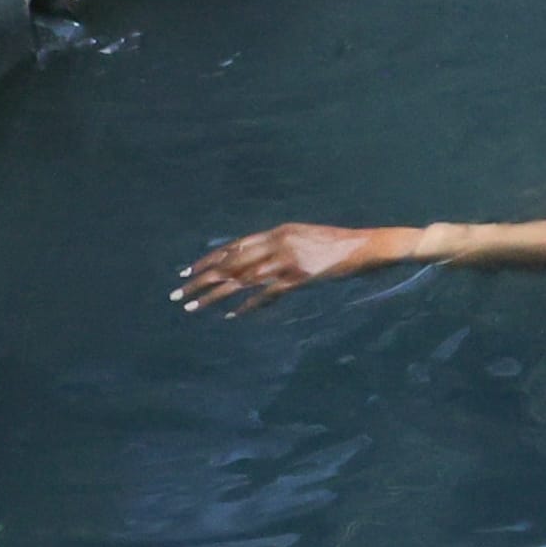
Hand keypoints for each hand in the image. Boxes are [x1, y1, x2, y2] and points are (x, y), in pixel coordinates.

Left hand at [175, 221, 414, 310]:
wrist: (367, 245)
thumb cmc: (338, 243)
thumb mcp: (304, 237)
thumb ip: (280, 245)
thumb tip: (257, 259)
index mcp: (278, 231)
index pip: (233, 246)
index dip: (208, 259)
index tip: (187, 271)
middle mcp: (278, 243)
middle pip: (230, 263)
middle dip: (201, 278)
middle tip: (178, 293)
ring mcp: (288, 260)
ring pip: (241, 279)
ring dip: (214, 295)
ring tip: (193, 306)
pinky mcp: (300, 277)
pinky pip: (267, 294)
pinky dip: (248, 305)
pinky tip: (232, 315)